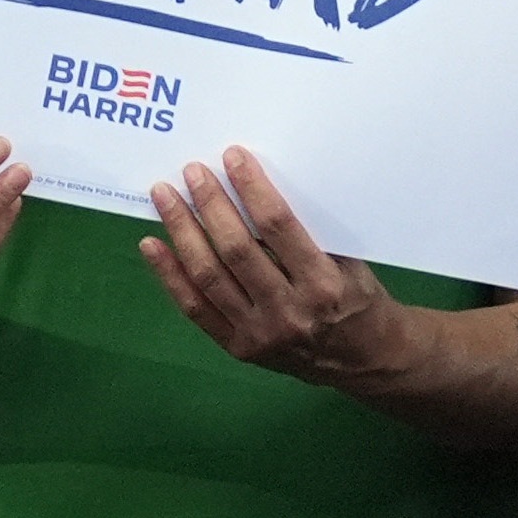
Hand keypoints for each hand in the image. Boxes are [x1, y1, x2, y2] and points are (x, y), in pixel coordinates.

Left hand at [141, 147, 411, 395]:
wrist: (365, 361)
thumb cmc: (357, 297)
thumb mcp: (348, 261)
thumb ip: (308, 232)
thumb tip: (253, 185)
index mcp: (323, 284)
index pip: (278, 226)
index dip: (252, 188)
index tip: (232, 156)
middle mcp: (289, 312)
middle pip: (237, 249)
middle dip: (210, 204)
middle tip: (192, 171)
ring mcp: (260, 334)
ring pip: (209, 276)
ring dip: (181, 230)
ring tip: (164, 196)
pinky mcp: (239, 348)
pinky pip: (195, 307)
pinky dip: (169, 274)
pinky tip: (152, 243)